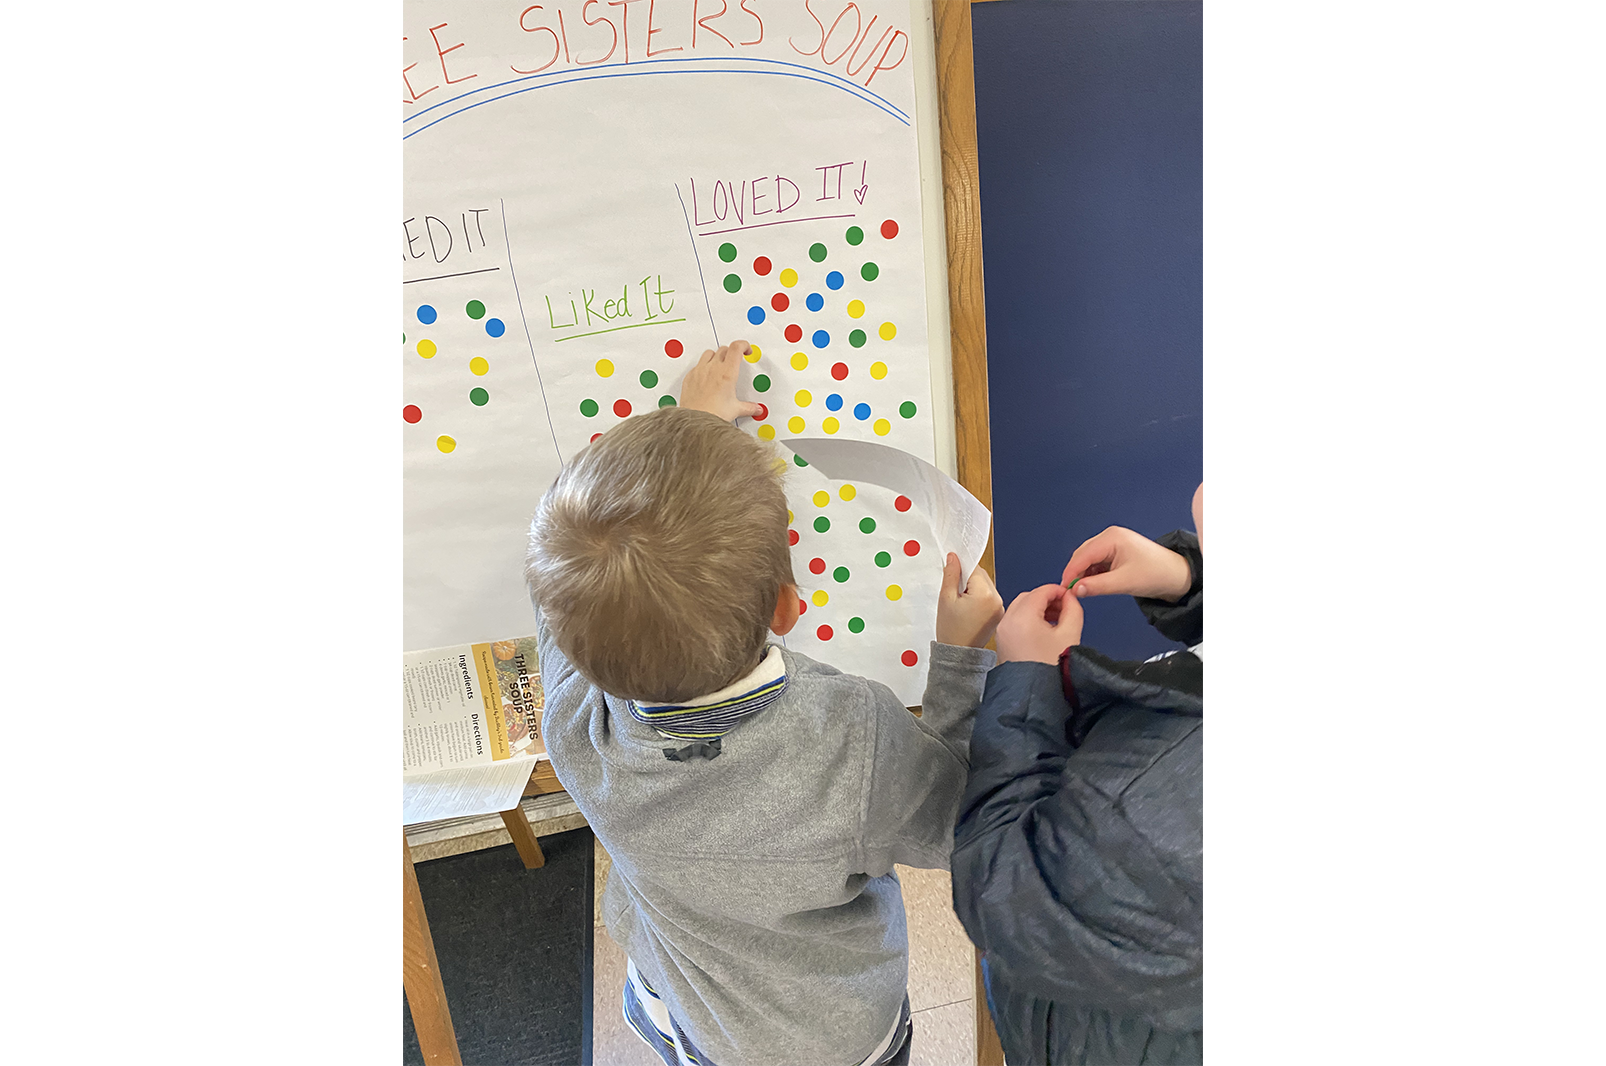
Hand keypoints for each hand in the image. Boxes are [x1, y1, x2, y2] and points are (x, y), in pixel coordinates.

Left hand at [679, 339, 763, 421]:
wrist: (695, 422)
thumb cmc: (712, 414)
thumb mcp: (735, 409)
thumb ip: (748, 407)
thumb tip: (756, 408)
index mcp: (727, 373)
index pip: (736, 347)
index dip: (743, 345)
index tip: (746, 350)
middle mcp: (712, 369)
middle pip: (724, 349)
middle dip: (731, 353)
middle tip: (734, 361)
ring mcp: (699, 371)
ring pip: (709, 353)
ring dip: (716, 357)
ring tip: (719, 366)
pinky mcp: (689, 377)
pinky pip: (697, 365)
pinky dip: (703, 368)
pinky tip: (706, 378)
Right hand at [935, 553, 1003, 648]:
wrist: (959, 654)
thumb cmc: (951, 630)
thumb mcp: (945, 599)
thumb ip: (950, 574)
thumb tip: (953, 557)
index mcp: (985, 594)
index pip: (974, 568)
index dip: (961, 567)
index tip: (952, 570)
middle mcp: (997, 599)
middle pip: (981, 576)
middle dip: (968, 579)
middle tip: (955, 592)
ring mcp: (1000, 607)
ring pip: (985, 585)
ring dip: (974, 588)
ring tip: (962, 603)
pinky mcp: (999, 613)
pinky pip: (989, 596)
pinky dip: (979, 597)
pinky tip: (969, 608)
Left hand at [995, 584, 1083, 664]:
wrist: (1035, 696)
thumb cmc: (1053, 667)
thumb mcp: (1070, 634)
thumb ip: (1073, 609)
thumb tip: (1069, 598)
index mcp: (1022, 616)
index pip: (1041, 591)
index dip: (1058, 591)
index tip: (1071, 597)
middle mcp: (1007, 621)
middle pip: (1028, 597)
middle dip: (1047, 599)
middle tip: (1065, 608)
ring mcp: (1002, 632)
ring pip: (1020, 608)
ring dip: (1038, 608)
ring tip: (1057, 620)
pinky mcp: (1002, 642)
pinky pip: (1015, 621)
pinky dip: (1029, 619)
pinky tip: (1044, 630)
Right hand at [1061, 526, 1190, 601]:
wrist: (1176, 575)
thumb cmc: (1156, 573)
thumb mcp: (1124, 582)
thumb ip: (1097, 586)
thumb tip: (1075, 589)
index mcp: (1112, 538)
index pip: (1082, 555)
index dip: (1071, 572)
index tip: (1064, 588)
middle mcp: (1110, 537)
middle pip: (1082, 555)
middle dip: (1076, 573)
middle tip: (1070, 592)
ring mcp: (1112, 543)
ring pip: (1088, 559)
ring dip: (1084, 574)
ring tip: (1082, 590)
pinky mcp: (1115, 552)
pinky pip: (1097, 562)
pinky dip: (1092, 574)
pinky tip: (1093, 584)